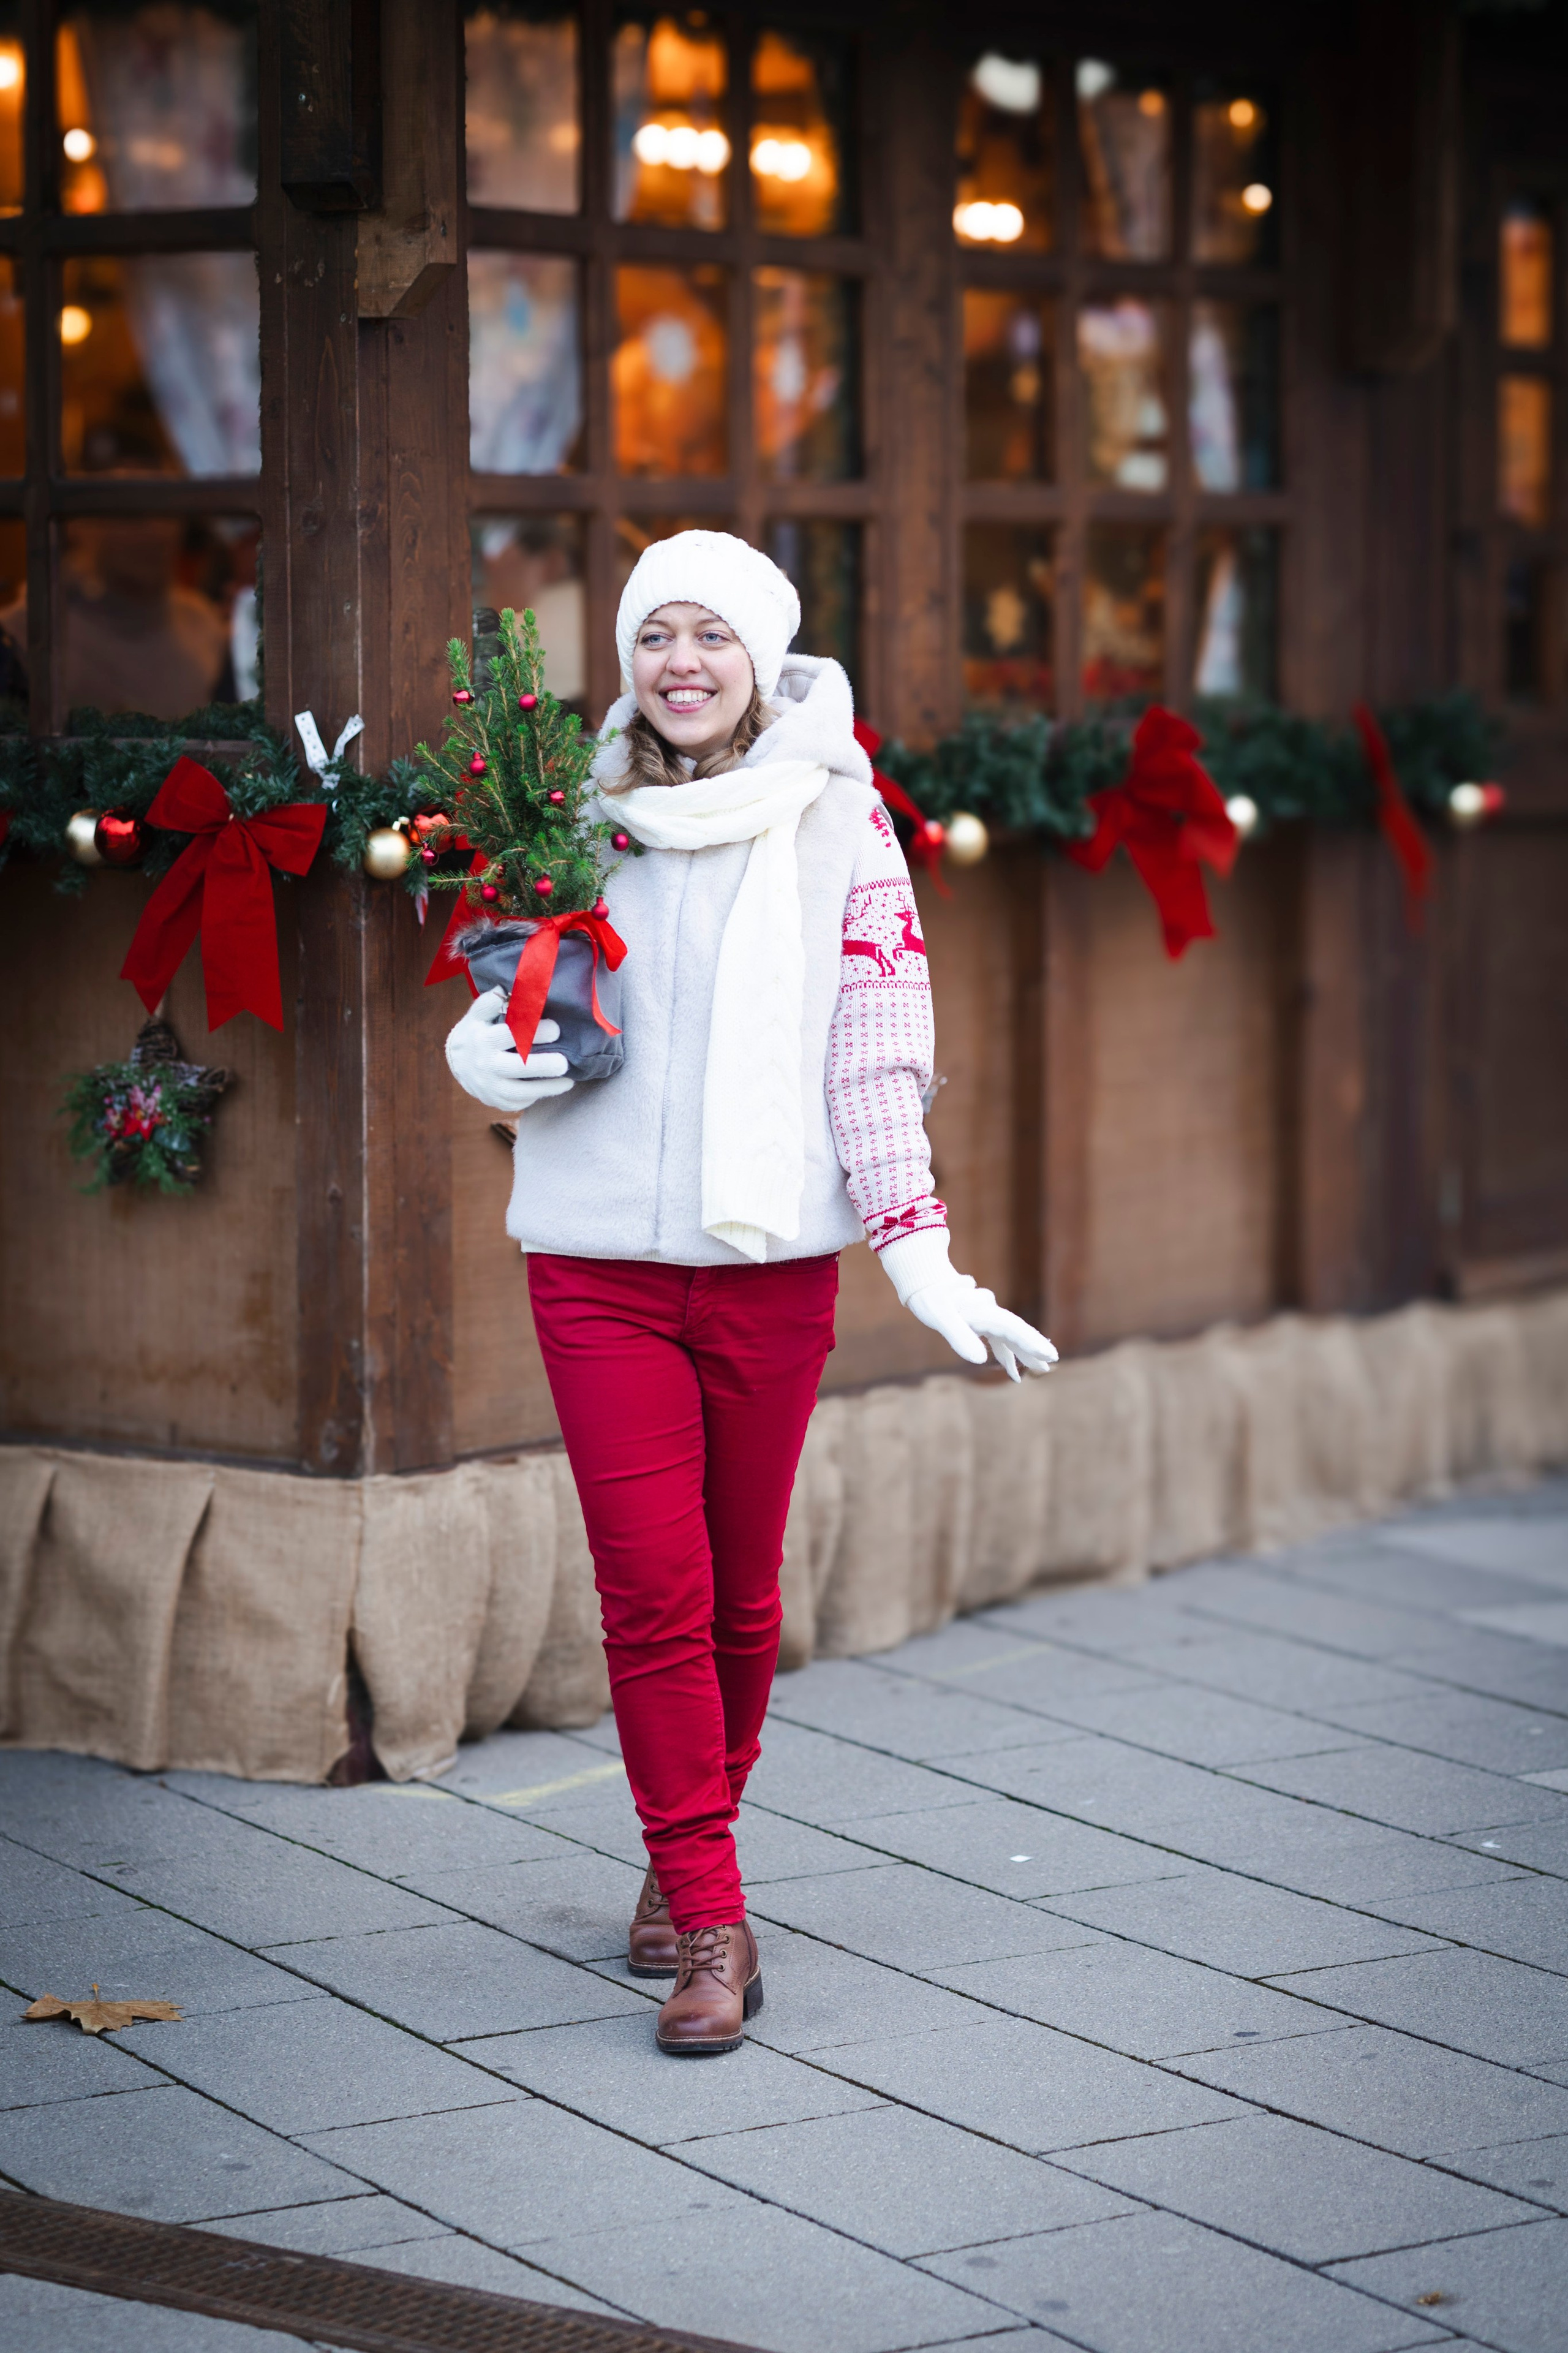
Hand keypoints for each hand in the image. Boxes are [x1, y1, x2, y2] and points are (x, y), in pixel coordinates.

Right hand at [444, 989, 572, 1113]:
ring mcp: (489, 1085)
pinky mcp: (495, 1100)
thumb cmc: (476, 1032)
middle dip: (542, 1065)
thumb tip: (501, 988)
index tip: (556, 1030)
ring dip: (546, 1088)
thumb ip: (489, 1002)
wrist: (455, 1062)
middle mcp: (485, 1063)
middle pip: (515, 1067)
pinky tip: (552, 1088)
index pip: (509, 1035)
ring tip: (568, 1081)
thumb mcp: (478, 1014)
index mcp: (484, 1038)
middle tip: (564, 1062)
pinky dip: (535, 1097)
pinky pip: (517, 1103)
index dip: (534, 1032)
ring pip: (518, 1091)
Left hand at [905, 1272, 1058, 1383]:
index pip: (1012, 1328)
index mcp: (984, 1311)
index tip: (1046, 1353)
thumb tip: (980, 1360)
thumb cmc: (929, 1299)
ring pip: (1011, 1336)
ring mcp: (987, 1317)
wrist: (923, 1283)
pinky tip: (1013, 1373)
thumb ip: (959, 1335)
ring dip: (1025, 1353)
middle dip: (1035, 1347)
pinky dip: (1007, 1354)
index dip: (1030, 1342)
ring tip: (1041, 1369)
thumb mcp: (939, 1316)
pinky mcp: (981, 1323)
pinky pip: (999, 1340)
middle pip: (1018, 1330)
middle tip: (1052, 1360)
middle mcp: (990, 1312)